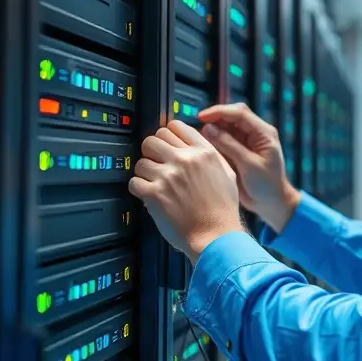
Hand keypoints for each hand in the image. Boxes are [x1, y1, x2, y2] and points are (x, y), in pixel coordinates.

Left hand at [129, 120, 244, 264]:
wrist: (215, 234)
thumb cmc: (223, 209)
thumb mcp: (227, 173)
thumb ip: (211, 155)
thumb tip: (195, 146)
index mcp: (204, 152)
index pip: (176, 126)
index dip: (168, 135)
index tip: (167, 144)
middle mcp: (185, 160)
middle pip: (153, 138)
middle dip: (153, 150)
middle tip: (157, 163)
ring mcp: (168, 176)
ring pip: (141, 160)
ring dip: (145, 171)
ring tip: (154, 182)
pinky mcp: (154, 193)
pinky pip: (134, 181)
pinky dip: (138, 188)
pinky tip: (149, 194)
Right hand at [197, 102, 301, 232]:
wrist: (271, 203)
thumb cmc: (267, 185)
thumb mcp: (249, 165)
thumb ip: (229, 145)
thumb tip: (208, 128)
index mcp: (264, 133)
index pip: (240, 113)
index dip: (220, 112)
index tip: (202, 117)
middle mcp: (255, 134)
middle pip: (232, 117)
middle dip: (214, 120)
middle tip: (197, 127)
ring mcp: (246, 142)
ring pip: (225, 128)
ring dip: (212, 131)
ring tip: (198, 139)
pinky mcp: (238, 151)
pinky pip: (223, 140)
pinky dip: (213, 142)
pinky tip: (204, 147)